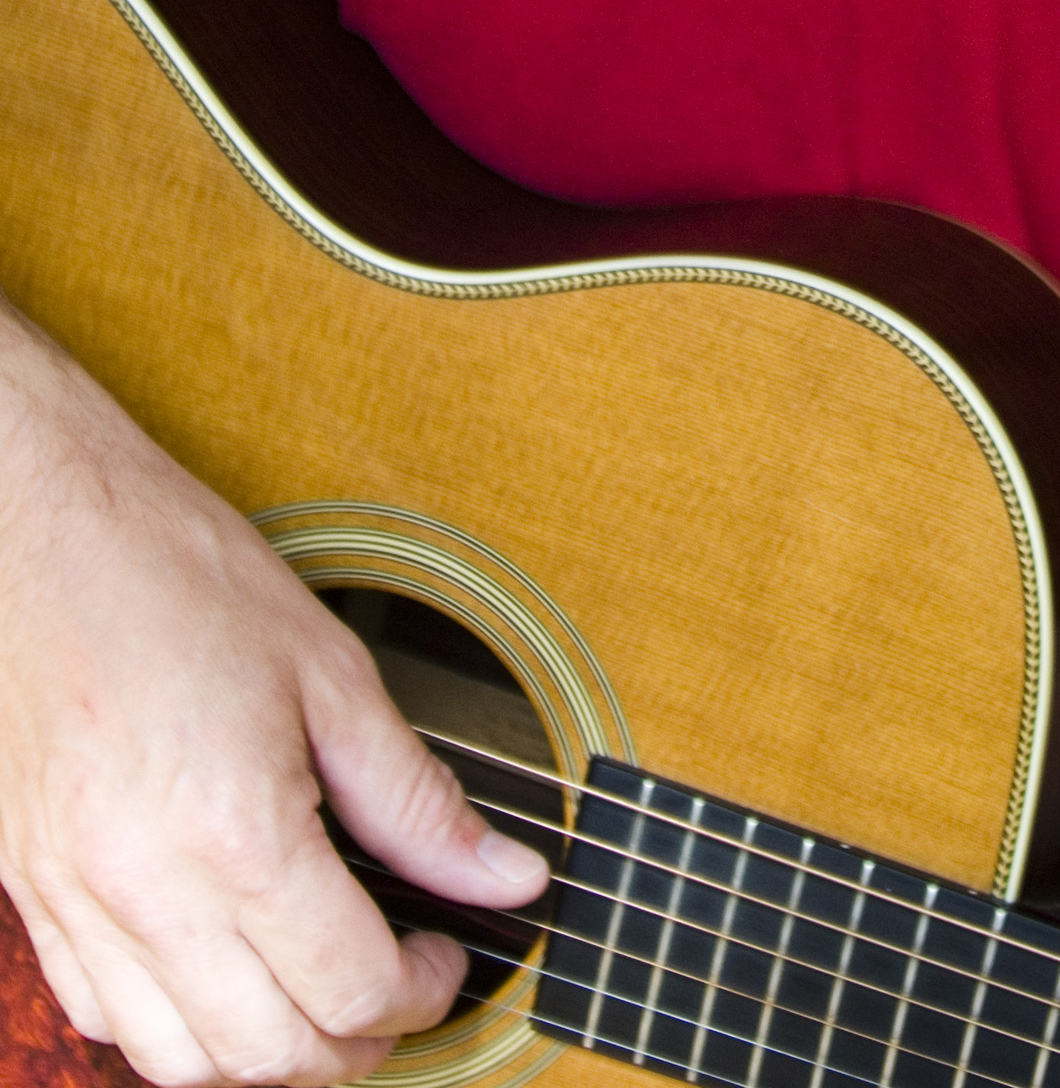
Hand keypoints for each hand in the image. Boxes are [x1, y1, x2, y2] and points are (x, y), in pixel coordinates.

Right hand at [0, 299, 548, 1084]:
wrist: (40, 531)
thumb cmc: (175, 574)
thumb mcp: (328, 670)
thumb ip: (417, 796)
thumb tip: (506, 872)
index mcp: (235, 833)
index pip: (348, 988)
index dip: (423, 989)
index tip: (448, 954)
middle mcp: (147, 891)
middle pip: (269, 1054)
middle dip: (357, 1045)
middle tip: (400, 986)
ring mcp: (77, 904)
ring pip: (180, 1064)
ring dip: (265, 1056)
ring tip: (318, 995)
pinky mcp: (34, 896)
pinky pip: (102, 1018)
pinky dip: (174, 1029)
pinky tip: (220, 974)